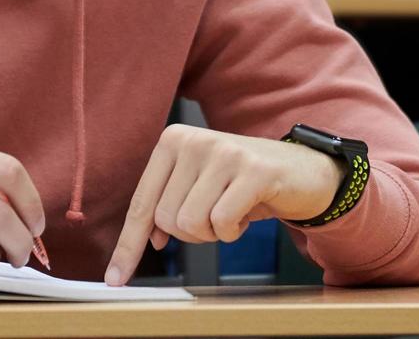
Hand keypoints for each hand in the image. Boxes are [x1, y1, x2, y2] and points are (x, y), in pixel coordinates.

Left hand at [105, 125, 343, 285]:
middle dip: (192, 233)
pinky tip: (247, 213)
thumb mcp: (199, 185)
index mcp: (174, 140)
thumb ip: (169, 205)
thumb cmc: (244, 182)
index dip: (128, 245)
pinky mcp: (252, 170)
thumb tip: (150, 239)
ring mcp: (224, 152)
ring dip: (214, 232)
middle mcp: (194, 140)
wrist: (302, 170)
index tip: (115, 278)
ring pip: (191, 222)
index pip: (142, 203)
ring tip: (231, 212)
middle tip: (217, 217)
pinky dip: (233, 231)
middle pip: (167, 219)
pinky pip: (222, 222)